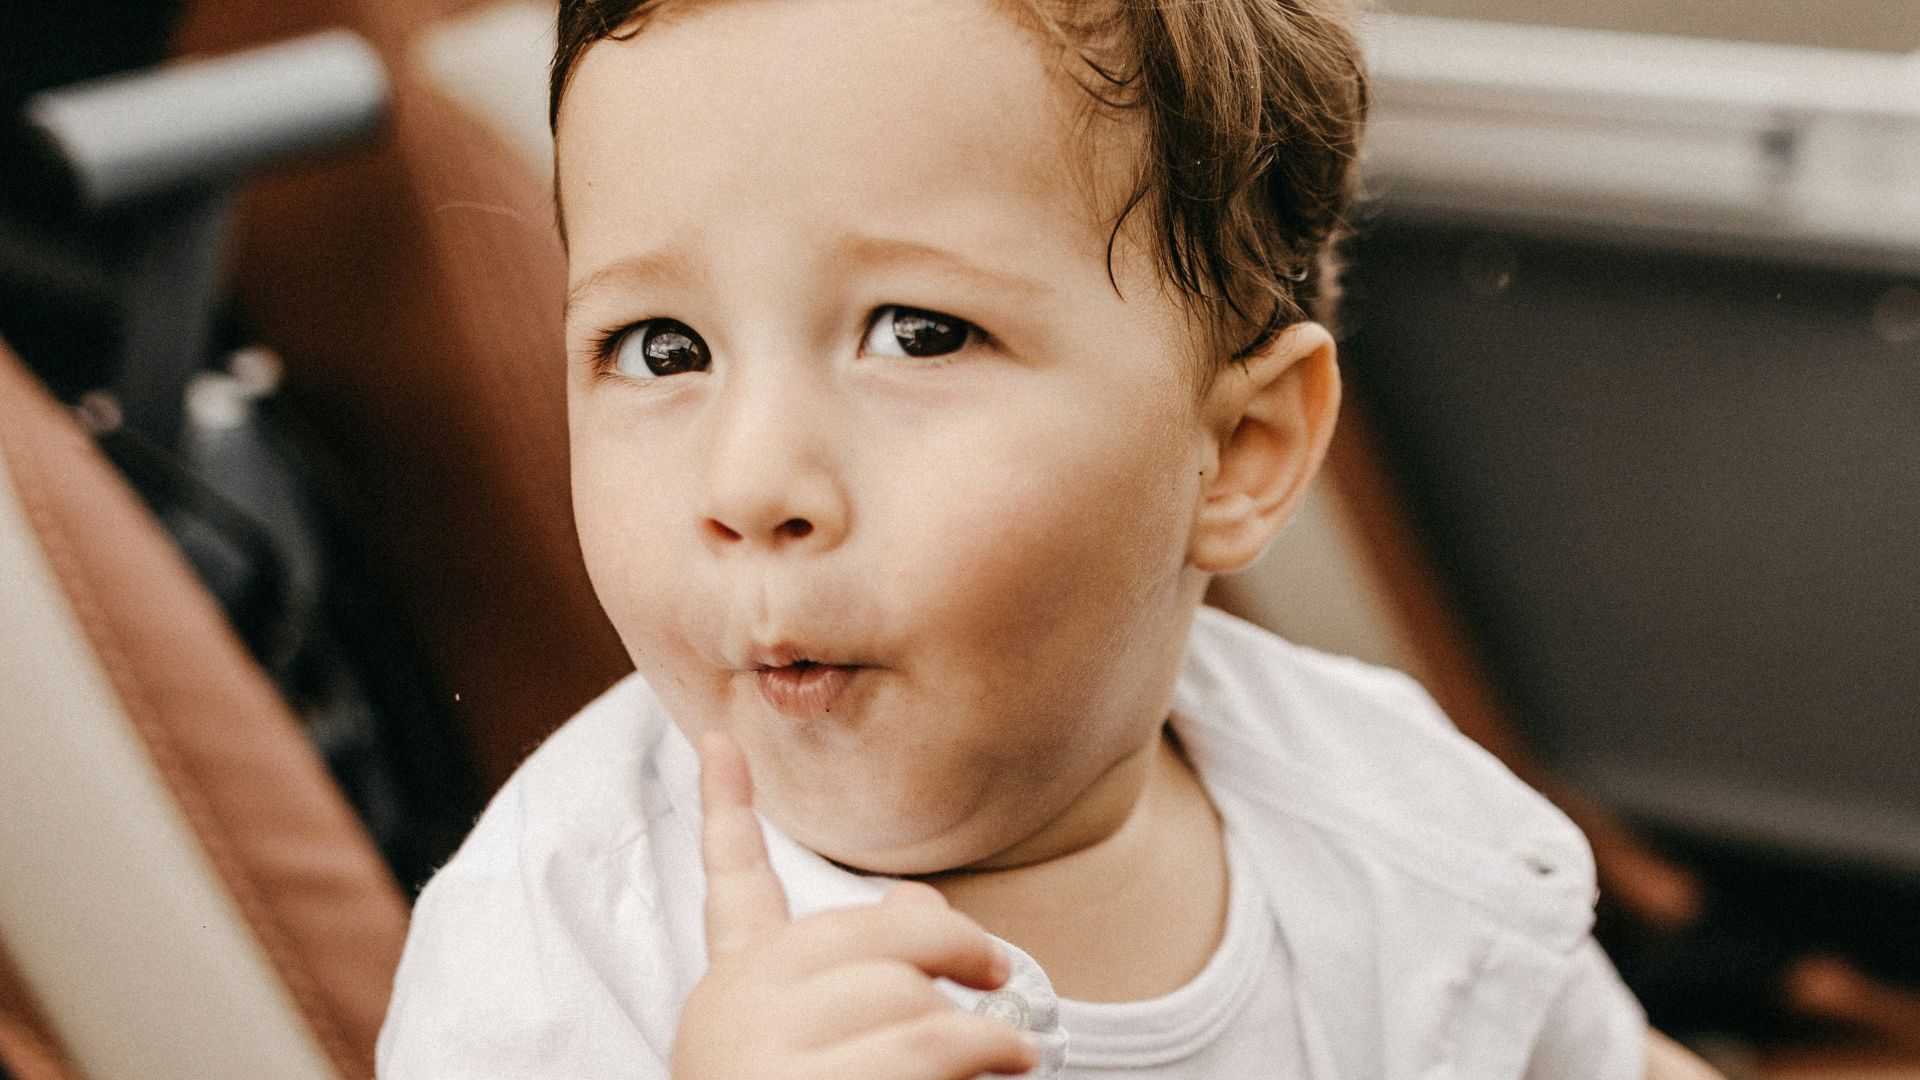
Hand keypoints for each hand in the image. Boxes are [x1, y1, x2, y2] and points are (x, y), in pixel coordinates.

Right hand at [671, 731, 1038, 1079]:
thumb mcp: (821, 1047)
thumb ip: (860, 970)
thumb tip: (921, 907)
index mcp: (734, 995)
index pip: (730, 887)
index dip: (723, 807)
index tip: (719, 734)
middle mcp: (736, 1015)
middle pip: (872, 935)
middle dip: (951, 950)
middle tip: (1000, 980)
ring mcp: (766, 1058)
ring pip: (913, 995)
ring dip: (985, 1030)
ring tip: (1017, 1058)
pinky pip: (931, 1050)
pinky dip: (990, 1062)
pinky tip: (1013, 1076)